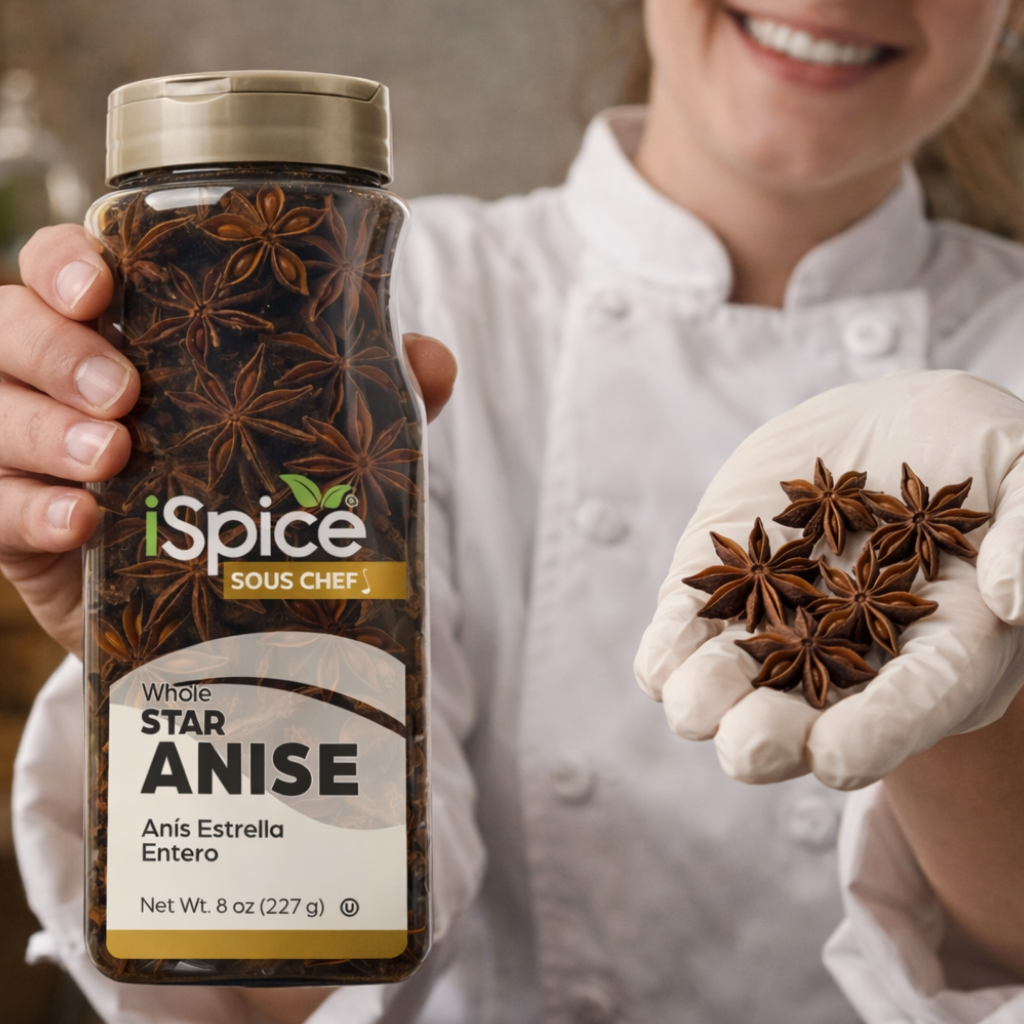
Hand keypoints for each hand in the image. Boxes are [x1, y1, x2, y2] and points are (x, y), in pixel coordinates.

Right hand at [1, 225, 455, 655]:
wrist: (208, 601)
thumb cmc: (245, 486)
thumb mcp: (306, 434)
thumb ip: (365, 395)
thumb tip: (434, 361)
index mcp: (123, 334)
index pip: (64, 269)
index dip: (65, 264)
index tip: (100, 286)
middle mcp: (59, 382)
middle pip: (7, 326)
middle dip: (55, 350)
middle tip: (124, 393)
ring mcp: (26, 453)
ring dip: (41, 430)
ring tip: (112, 460)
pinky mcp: (15, 526)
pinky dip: (29, 513)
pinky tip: (81, 525)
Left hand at [635, 370, 1023, 789]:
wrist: (897, 426)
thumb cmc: (982, 456)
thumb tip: (1008, 596)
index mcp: (941, 649)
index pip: (912, 705)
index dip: (876, 733)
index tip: (836, 758)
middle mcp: (855, 653)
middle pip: (810, 718)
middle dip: (773, 736)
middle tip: (748, 744)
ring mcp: (782, 624)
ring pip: (735, 688)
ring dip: (708, 701)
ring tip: (694, 704)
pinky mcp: (726, 586)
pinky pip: (684, 636)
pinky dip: (668, 653)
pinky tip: (659, 665)